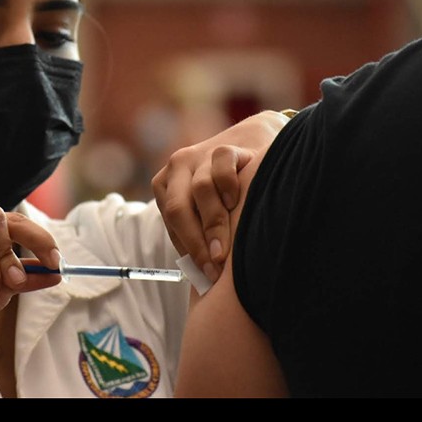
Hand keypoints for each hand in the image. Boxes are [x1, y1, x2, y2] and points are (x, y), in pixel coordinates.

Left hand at [152, 110, 289, 281]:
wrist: (255, 144)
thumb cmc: (229, 188)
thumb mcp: (208, 208)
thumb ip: (199, 231)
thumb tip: (202, 276)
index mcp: (166, 185)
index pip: (171, 222)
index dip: (189, 250)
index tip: (207, 274)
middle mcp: (177, 168)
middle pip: (179, 208)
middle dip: (198, 242)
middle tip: (217, 265)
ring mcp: (200, 154)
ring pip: (200, 189)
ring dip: (215, 221)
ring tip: (229, 243)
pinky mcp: (225, 146)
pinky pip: (222, 165)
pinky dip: (229, 185)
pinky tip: (238, 201)